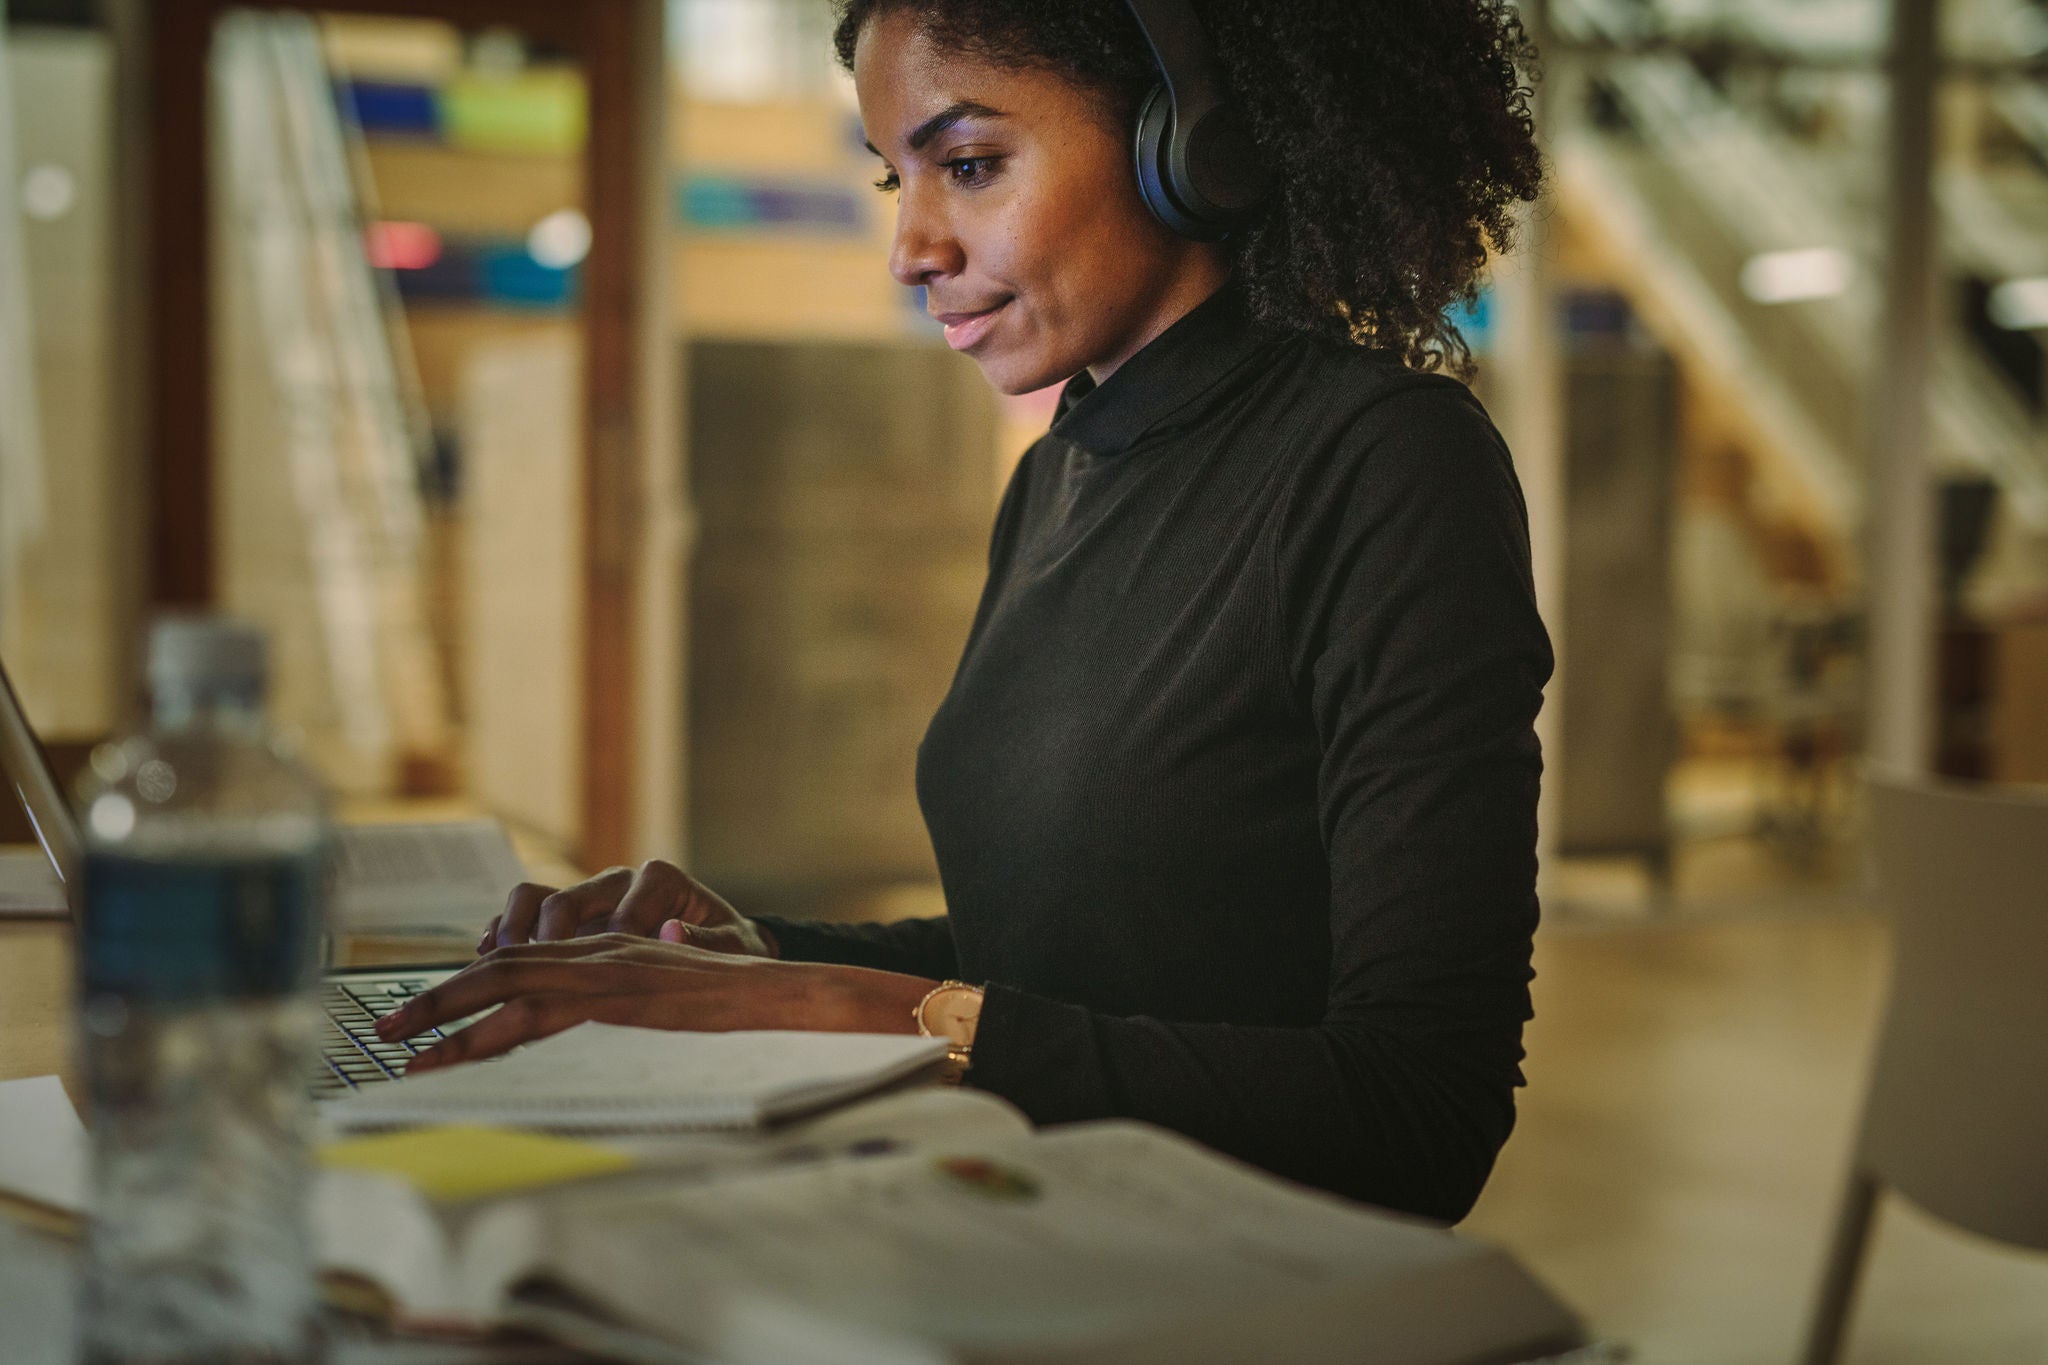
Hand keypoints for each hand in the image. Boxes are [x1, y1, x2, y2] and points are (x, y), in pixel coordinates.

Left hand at [375, 935, 933, 1074]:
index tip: (424, 1018)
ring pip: (512, 982)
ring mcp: (609, 970)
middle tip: (385, 1031)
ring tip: (407, 1051)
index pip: (523, 965)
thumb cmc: (738, 1000)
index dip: (469, 989)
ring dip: (452, 1015)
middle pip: (502, 967)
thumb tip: (595, 1009)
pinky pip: (547, 1006)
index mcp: (608, 955)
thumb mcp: (672, 997)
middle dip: (438, 1000)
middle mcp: (600, 954)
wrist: (788, 989)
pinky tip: (466, 1049)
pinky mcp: (622, 991)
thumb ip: (631, 994)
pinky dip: (499, 1026)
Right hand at [478, 860, 777, 956]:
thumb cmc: (729, 946)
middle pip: (567, 898)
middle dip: (548, 937)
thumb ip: (707, 941)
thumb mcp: (734, 947)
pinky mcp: (569, 916)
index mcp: (661, 880)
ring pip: (535, 896)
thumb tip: (669, 932)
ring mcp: (590, 897)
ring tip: (500, 962)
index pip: (623, 910)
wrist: (723, 942)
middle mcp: (620, 881)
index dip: (608, 946)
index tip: (602, 978)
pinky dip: (503, 930)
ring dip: (515, 928)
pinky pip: (525, 912)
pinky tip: (487, 956)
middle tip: (536, 973)